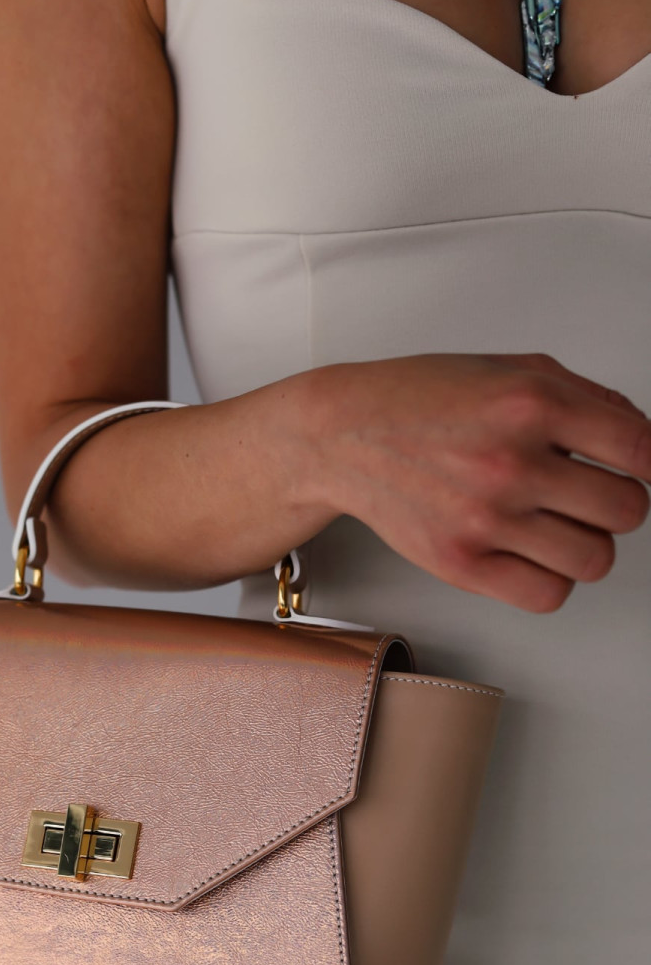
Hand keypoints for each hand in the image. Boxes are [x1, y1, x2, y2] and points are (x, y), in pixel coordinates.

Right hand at [306, 351, 650, 611]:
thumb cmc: (421, 400)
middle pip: (628, 511)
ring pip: (594, 560)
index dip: (649, 464)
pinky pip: (547, 595)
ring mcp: (485, 518)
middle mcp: (512, 461)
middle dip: (616, 503)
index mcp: (532, 403)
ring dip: (585, 544)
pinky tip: (528, 551)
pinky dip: (550, 579)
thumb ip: (586, 397)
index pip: (641, 450)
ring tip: (554, 524)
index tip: (635, 469)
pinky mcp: (460, 563)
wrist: (343, 434)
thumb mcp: (511, 369)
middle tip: (587, 495)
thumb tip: (644, 441)